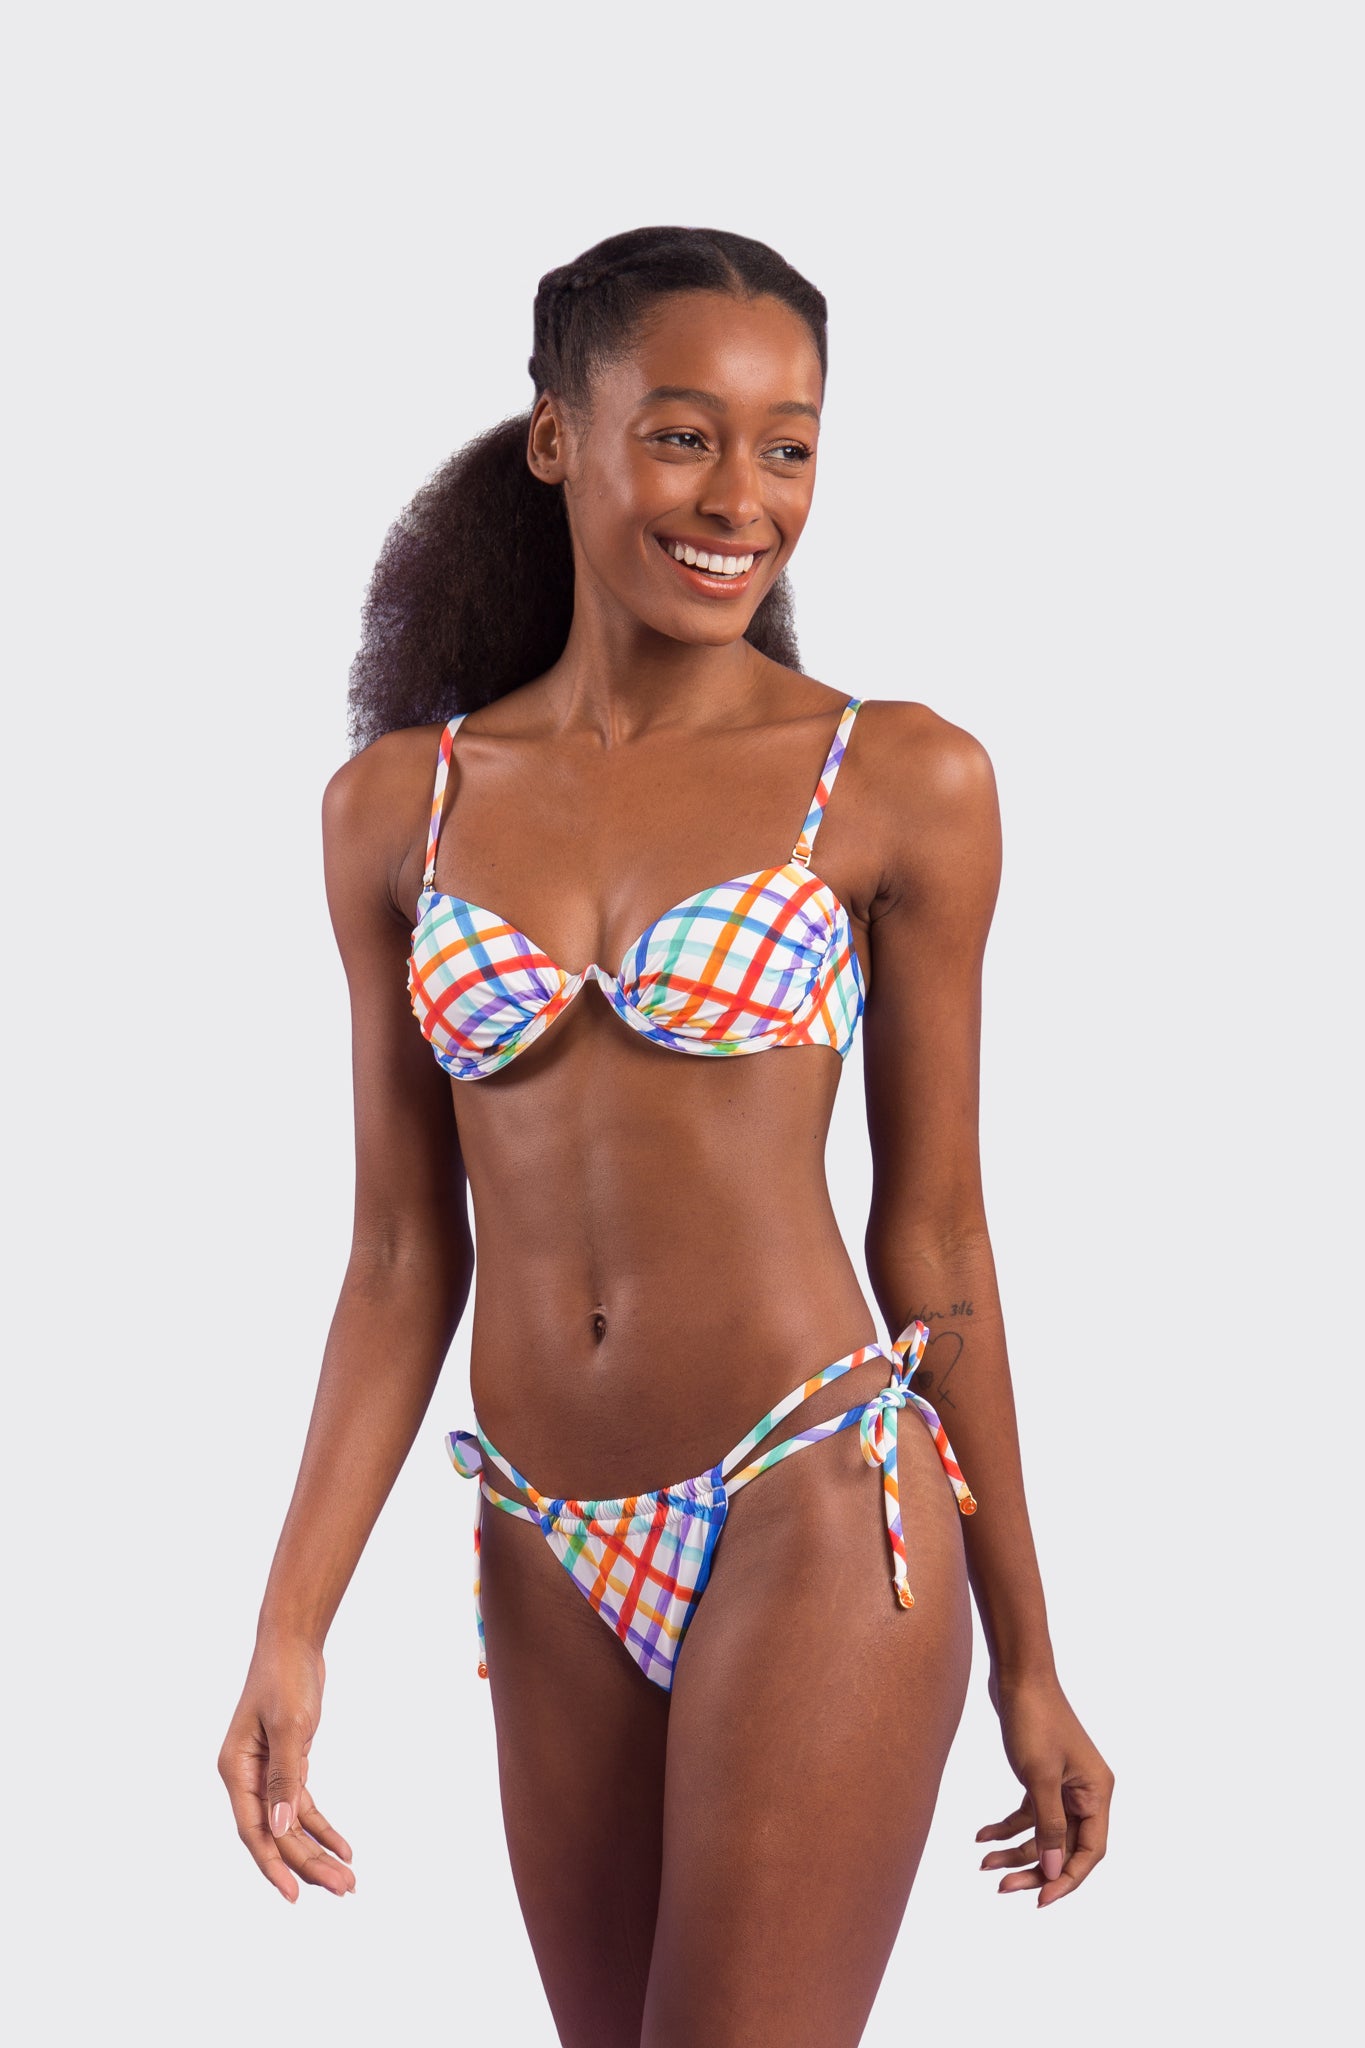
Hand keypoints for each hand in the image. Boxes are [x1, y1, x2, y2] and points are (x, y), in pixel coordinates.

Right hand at [218, 1634, 355, 1902]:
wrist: (293, 1643)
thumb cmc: (285, 1678)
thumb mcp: (289, 1726)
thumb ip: (285, 1778)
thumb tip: (280, 1830)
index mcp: (236, 1771)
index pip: (254, 1831)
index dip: (274, 1866)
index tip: (296, 1895)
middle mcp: (247, 1778)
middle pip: (276, 1835)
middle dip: (308, 1864)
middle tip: (345, 1888)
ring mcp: (266, 1774)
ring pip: (291, 1826)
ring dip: (318, 1851)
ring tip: (348, 1880)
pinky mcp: (287, 1766)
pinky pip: (303, 1807)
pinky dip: (322, 1827)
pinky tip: (344, 1847)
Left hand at [976, 1670, 1112, 1907]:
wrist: (1016, 1674)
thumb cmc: (1033, 1719)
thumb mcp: (1040, 1777)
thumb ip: (1049, 1827)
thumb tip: (1054, 1872)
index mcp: (1097, 1793)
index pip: (1090, 1852)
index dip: (1067, 1879)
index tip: (1040, 1901)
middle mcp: (1086, 1793)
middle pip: (1064, 1847)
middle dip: (1035, 1869)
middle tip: (1003, 1888)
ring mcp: (1064, 1786)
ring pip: (1043, 1834)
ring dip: (1016, 1850)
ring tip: (983, 1864)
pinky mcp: (1042, 1778)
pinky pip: (1028, 1814)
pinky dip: (1007, 1826)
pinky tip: (981, 1836)